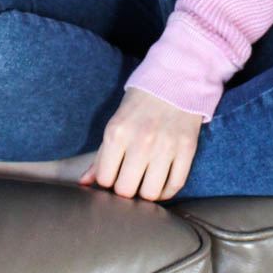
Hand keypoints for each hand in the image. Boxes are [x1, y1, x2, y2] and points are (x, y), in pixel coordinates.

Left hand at [79, 88, 202, 200]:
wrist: (176, 79)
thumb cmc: (141, 102)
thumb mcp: (116, 123)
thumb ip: (101, 155)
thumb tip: (85, 182)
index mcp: (117, 133)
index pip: (105, 179)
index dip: (107, 182)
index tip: (113, 176)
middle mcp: (141, 141)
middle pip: (126, 191)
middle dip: (125, 190)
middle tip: (129, 181)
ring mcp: (166, 146)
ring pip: (151, 193)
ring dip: (146, 193)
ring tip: (144, 183)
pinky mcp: (187, 149)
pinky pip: (175, 185)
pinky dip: (166, 191)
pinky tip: (160, 184)